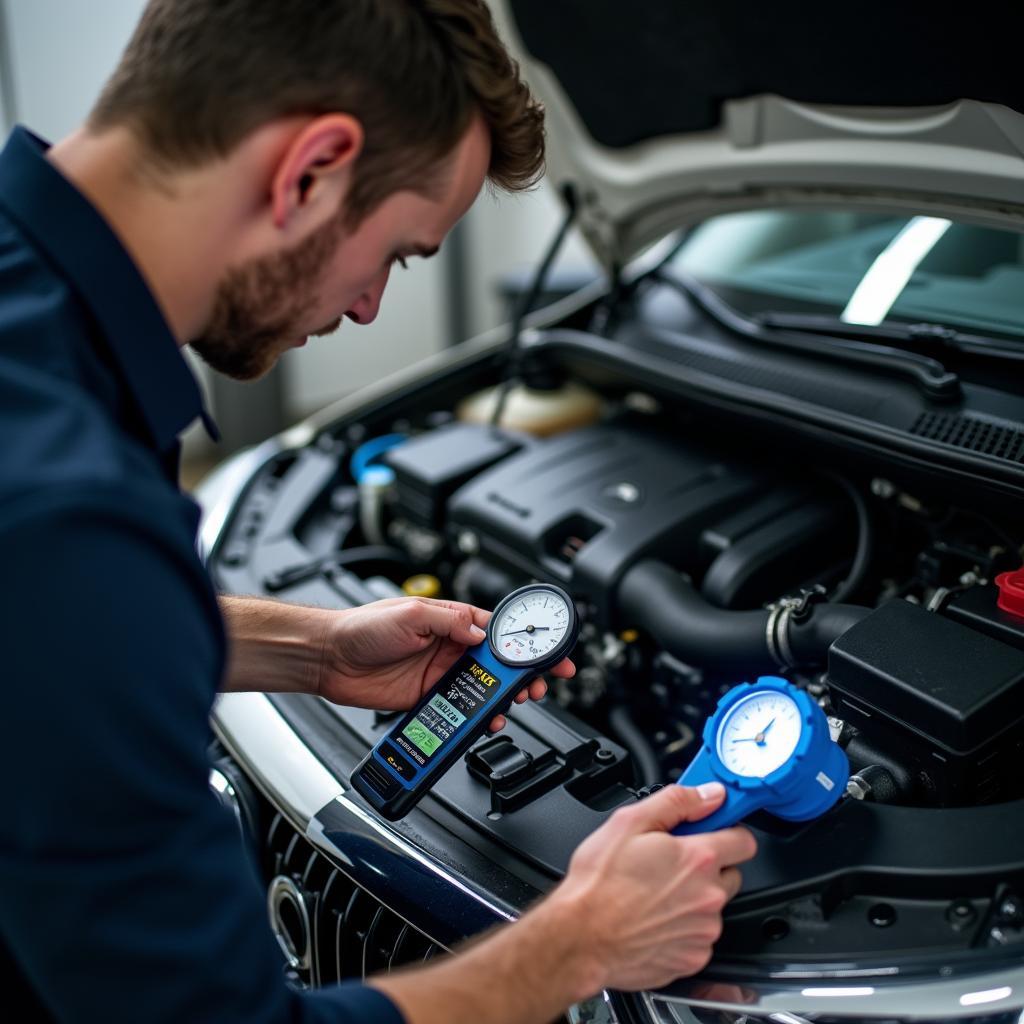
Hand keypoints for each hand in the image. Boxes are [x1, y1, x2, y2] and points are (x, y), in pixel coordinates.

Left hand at [317, 597, 574, 730]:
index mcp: (451, 621)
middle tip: (539, 684)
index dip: (524, 641)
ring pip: (483, 689)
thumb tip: (479, 633)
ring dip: (503, 698)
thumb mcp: (410, 613)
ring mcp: (440, 674)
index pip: (497, 630)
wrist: (329, 658)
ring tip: (517, 704)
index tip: (547, 651)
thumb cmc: (362, 627)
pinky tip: (487, 720)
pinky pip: (460, 710)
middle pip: (498, 663)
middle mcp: (450, 647)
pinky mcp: (427, 699)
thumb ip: (449, 622)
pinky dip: (477, 717)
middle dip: (524, 674)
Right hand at [546, 784, 756, 993]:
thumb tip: (709, 795)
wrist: (581, 938)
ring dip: (693, 898)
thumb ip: (677, 802)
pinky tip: (655, 918)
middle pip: (730, 874)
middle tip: (670, 864)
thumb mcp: (629, 822)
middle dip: (707, 866)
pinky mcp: (694, 958)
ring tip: (655, 894)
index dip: (727, 831)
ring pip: (712, 906)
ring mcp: (703, 931)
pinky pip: (699, 936)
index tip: (711, 831)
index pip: (744, 840)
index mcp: (698, 859)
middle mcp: (709, 897)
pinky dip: (683, 928)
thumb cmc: (599, 884)